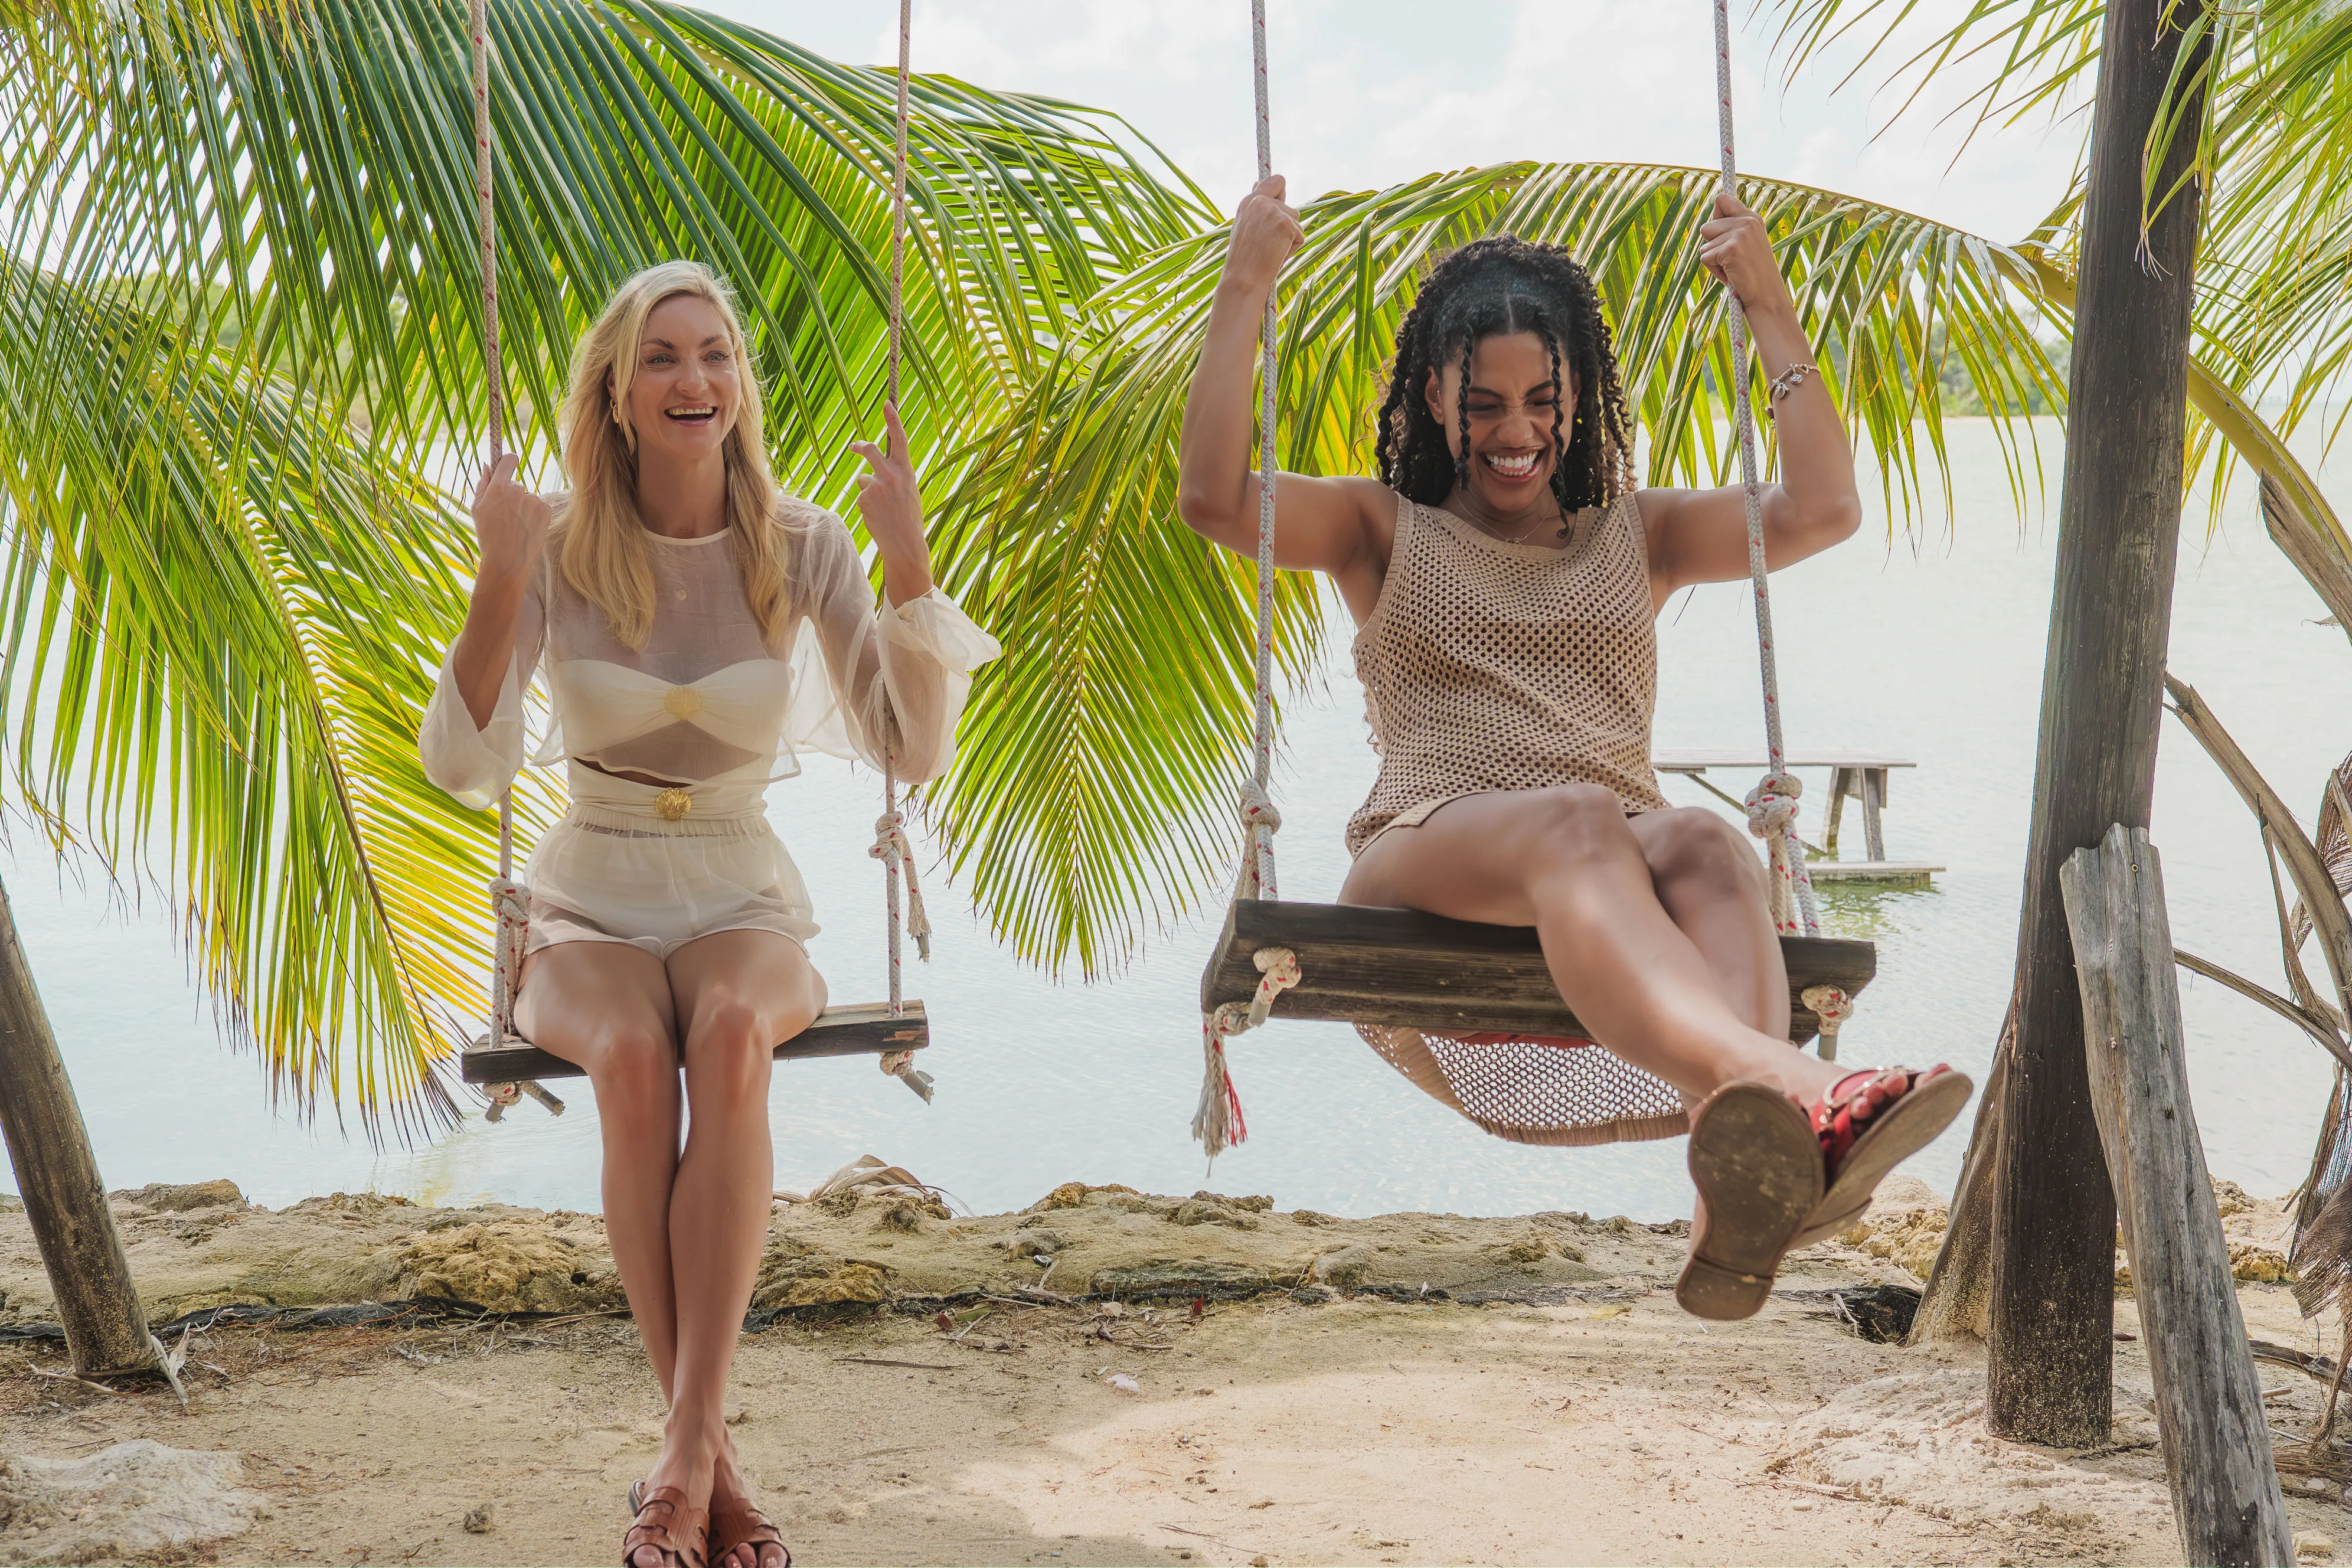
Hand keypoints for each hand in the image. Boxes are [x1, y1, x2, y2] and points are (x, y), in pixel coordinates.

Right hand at [471, 453, 550, 581]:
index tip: (509, 464)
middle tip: (505, 516)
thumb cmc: (488, 536)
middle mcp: (517, 490)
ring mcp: (533, 500)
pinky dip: (534, 515)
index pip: (509, 460)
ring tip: (515, 526)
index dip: (508, 461)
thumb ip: (482, 485)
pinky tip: (526, 528)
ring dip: (523, 507)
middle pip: (516, 485)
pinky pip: (539, 507)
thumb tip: (488, 466)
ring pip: (528, 498)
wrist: (507, 561)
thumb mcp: (477, 509)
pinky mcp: (545, 511)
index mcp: (498, 487)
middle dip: (511, 496)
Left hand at [850, 401, 926, 564]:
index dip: (893, 419)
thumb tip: (874, 467)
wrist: (904, 543)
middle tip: (854, 447)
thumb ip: (897, 475)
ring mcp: (876, 487)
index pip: (900, 439)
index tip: (887, 403)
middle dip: (860, 446)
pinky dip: (867, 504)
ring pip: (864, 479)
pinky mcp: (864, 499)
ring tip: (882, 508)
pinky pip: (862, 495)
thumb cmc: (909, 517)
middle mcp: (891, 475)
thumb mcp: (910, 491)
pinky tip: (877, 516)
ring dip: (869, 490)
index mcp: (907, 471)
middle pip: (870, 450)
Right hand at [1223, 174, 1303, 296]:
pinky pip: (1300, 235)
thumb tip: (1257, 183)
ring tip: (1271, 250)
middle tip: (1269, 243)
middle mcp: (1261, 201)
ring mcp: (1274, 211)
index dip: (1281, 193)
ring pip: (1296, 222)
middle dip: (1286, 226)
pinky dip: (1293, 248)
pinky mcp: (1286, 224)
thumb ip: (1256, 206)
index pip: (1275, 181)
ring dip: (1289, 238)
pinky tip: (1277, 254)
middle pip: (1291, 208)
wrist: (1244, 277)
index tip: (1279, 206)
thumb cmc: (1245, 257)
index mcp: (1249, 201)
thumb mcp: (1245, 224)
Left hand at [1698, 190, 1796, 323]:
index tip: (1720, 232)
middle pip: (1706, 227)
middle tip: (1731, 259)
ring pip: (1704, 244)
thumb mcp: (1748, 244)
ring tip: (1732, 267)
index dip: (1715, 216)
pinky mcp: (1730, 249)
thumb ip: (1733, 228)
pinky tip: (1731, 274)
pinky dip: (1714, 270)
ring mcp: (1739, 234)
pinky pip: (1705, 257)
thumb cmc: (1752, 273)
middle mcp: (1747, 221)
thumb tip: (1710, 218)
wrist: (1766, 297)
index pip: (1722, 200)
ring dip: (1713, 260)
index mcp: (1752, 218)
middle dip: (1712, 246)